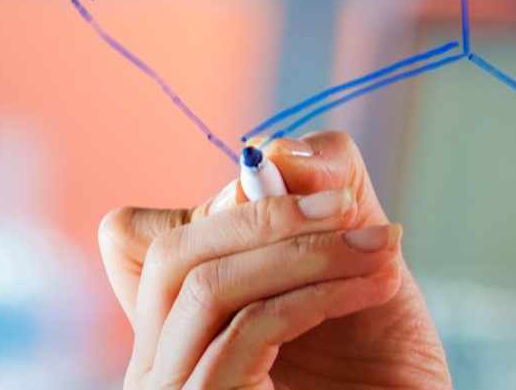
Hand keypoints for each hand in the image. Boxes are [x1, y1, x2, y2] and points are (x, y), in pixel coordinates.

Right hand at [98, 131, 451, 389]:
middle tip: (349, 204)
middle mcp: (156, 362)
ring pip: (210, 287)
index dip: (220, 202)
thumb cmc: (379, 364)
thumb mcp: (354, 260)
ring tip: (382, 249)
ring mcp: (176, 389)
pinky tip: (376, 287)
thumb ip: (324, 192)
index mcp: (173, 323)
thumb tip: (280, 149)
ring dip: (309, 253)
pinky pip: (248, 330)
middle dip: (269, 216)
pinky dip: (319, 295)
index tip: (308, 195)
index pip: (133, 237)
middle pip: (171, 254)